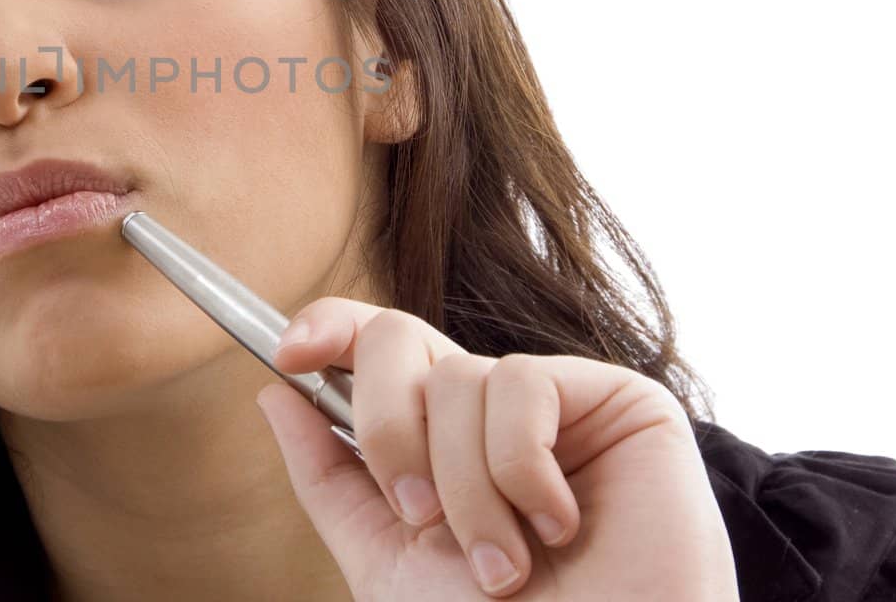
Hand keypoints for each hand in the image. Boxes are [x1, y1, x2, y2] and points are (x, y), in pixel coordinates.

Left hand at [253, 297, 737, 599]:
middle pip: (397, 337)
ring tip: (501, 565)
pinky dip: (520, 470)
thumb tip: (275, 393)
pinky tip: (556, 526)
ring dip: (464, 486)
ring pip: (457, 376)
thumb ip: (331, 477)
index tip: (289, 358)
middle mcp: (491, 412)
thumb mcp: (386, 558)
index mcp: (438, 439)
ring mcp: (556, 404)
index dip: (329, 329)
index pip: (376, 347)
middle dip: (386, 426)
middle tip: (418, 514)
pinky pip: (523, 385)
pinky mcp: (620, 402)